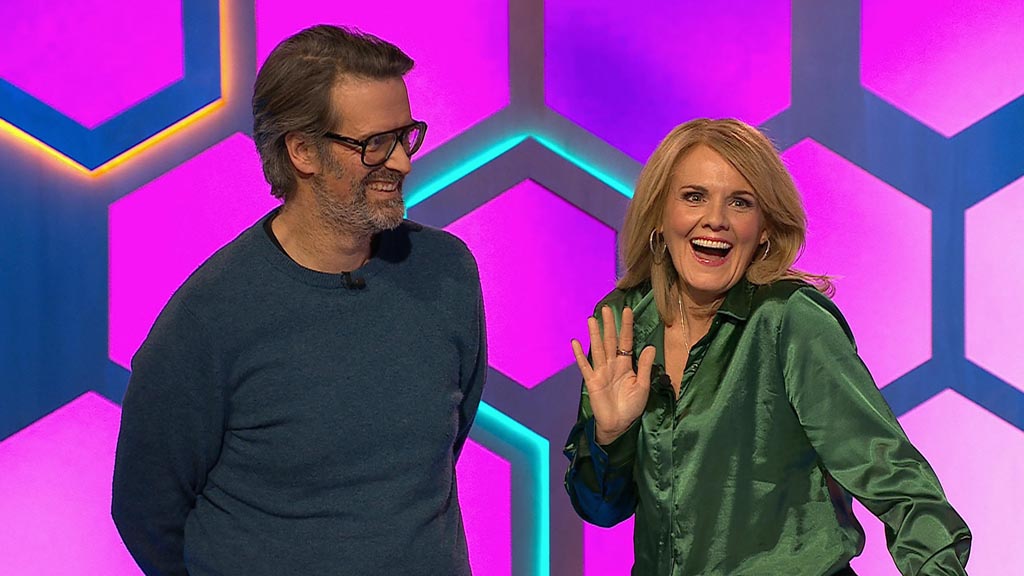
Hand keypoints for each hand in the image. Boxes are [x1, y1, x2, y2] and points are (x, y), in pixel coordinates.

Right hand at [571, 306, 655, 444]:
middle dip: (609, 325)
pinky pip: (585, 366)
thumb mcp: (642, 386)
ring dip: (594, 334)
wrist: (619, 425)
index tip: (627, 310)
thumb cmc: (631, 407)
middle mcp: (613, 365)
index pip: (626, 342)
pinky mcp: (592, 381)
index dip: (627, 326)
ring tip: (591, 320)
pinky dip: (579, 355)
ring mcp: (601, 372)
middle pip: (610, 341)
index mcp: (626, 365)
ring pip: (597, 349)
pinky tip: (575, 342)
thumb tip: (650, 346)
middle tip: (606, 309)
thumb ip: (644, 367)